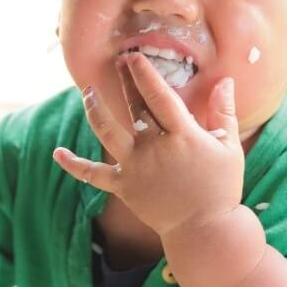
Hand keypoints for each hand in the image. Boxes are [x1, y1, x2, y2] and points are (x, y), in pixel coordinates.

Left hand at [53, 53, 242, 237]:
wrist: (204, 229)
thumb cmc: (221, 186)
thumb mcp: (229, 147)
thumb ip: (223, 112)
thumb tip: (225, 81)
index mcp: (183, 135)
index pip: (159, 96)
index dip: (144, 74)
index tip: (134, 57)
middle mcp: (155, 148)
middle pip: (134, 108)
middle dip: (124, 82)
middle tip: (117, 62)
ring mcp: (135, 167)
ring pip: (107, 132)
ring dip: (95, 109)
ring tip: (88, 91)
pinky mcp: (123, 187)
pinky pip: (92, 175)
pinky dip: (73, 164)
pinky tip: (57, 153)